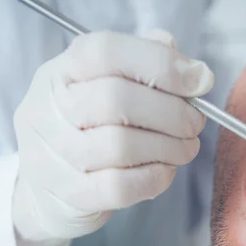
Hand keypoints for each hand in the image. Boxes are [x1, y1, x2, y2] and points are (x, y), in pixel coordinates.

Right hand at [12, 29, 213, 245]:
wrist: (46, 191)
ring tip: (185, 148)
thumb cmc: (87, 131)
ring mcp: (51, 155)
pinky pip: (121, 186)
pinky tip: (165, 170)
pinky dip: (155, 177)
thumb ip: (144, 66)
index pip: (106, 51)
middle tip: (195, 123)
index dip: (161, 64)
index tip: (199, 80)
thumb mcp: (102, 87)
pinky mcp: (68, 195)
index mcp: (58, 72)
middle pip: (116, 98)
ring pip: (121, 145)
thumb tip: (192, 70)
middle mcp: (46, 109)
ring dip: (170, 147)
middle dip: (172, 112)